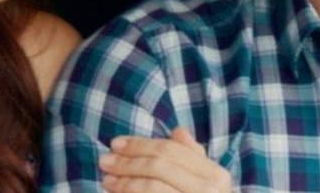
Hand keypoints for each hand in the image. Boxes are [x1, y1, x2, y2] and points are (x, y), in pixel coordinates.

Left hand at [96, 127, 232, 192]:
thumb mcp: (206, 182)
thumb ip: (192, 158)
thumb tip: (178, 131)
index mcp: (216, 175)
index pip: (171, 150)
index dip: (139, 144)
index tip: (115, 143)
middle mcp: (209, 190)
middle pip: (158, 165)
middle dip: (127, 161)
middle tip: (104, 161)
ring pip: (152, 186)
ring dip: (124, 181)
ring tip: (106, 180)